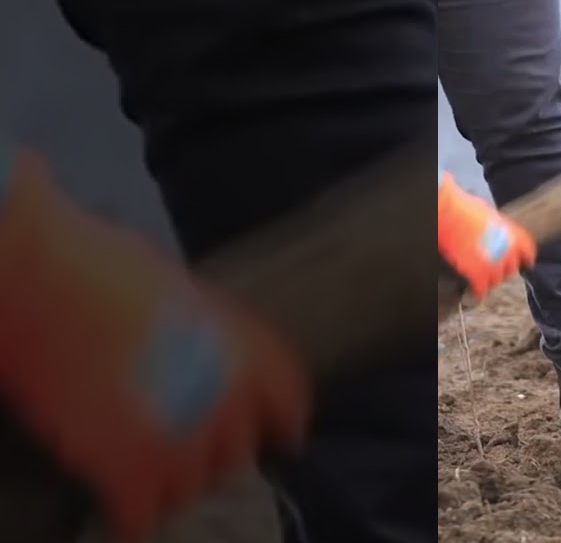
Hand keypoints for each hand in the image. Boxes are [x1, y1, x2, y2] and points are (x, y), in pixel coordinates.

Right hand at [0, 151, 309, 541]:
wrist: (48, 282)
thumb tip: (204, 346)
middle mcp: (229, 400)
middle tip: (189, 445)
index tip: (283, 435)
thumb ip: (208, 332)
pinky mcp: (129, 469)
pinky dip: (133, 519)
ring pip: (193, 487)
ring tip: (151, 474)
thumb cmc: (107, 267)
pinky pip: (141, 516)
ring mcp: (182, 439)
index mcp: (250, 350)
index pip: (290, 400)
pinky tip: (126, 516)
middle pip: (238, 450)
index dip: (284, 421)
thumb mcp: (184, 293)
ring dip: (174, 483)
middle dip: (216, 450)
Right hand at [438, 170, 535, 297]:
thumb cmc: (467, 209)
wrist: (451, 215)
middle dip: (504, 269)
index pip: (528, 251)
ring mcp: (494, 265)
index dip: (526, 258)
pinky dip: (478, 292)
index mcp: (514, 235)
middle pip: (512, 269)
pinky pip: (481, 290)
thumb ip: (501, 228)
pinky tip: (476, 293)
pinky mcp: (478, 274)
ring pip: (497, 281)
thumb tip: (499, 233)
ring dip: (491, 280)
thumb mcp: (492, 216)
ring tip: (483, 278)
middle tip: (495, 268)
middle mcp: (508, 252)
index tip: (526, 263)